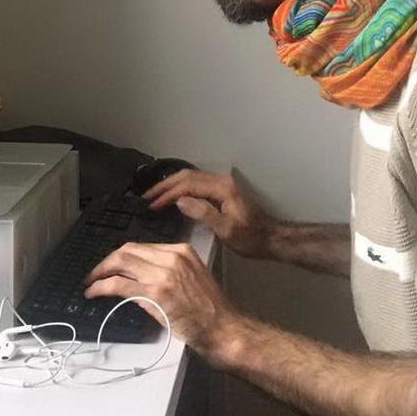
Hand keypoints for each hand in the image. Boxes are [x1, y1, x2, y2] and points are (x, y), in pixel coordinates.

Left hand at [83, 241, 238, 354]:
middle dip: (107, 261)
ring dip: (100, 272)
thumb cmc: (211, 312)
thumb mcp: (191, 280)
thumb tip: (139, 278)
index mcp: (181, 251)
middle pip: (128, 250)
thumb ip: (167, 273)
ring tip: (90, 283)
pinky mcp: (155, 293)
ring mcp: (163, 273)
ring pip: (120, 262)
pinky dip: (101, 286)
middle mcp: (171, 257)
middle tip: (95, 274)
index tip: (110, 266)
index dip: (121, 256)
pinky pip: (119, 284)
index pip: (142, 247)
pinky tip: (93, 293)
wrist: (224, 330)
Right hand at [144, 170, 275, 258]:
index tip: (152, 205)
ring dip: (171, 186)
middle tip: (146, 197)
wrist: (269, 238)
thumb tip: (180, 201)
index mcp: (221, 188)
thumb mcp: (226, 230)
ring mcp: (221, 185)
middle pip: (187, 176)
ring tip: (154, 196)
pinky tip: (172, 197)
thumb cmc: (249, 238)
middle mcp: (220, 181)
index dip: (168, 194)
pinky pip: (196, 184)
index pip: (188, 185)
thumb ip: (204, 213)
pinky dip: (181, 189)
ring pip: (190, 178)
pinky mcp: (220, 192)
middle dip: (165, 185)